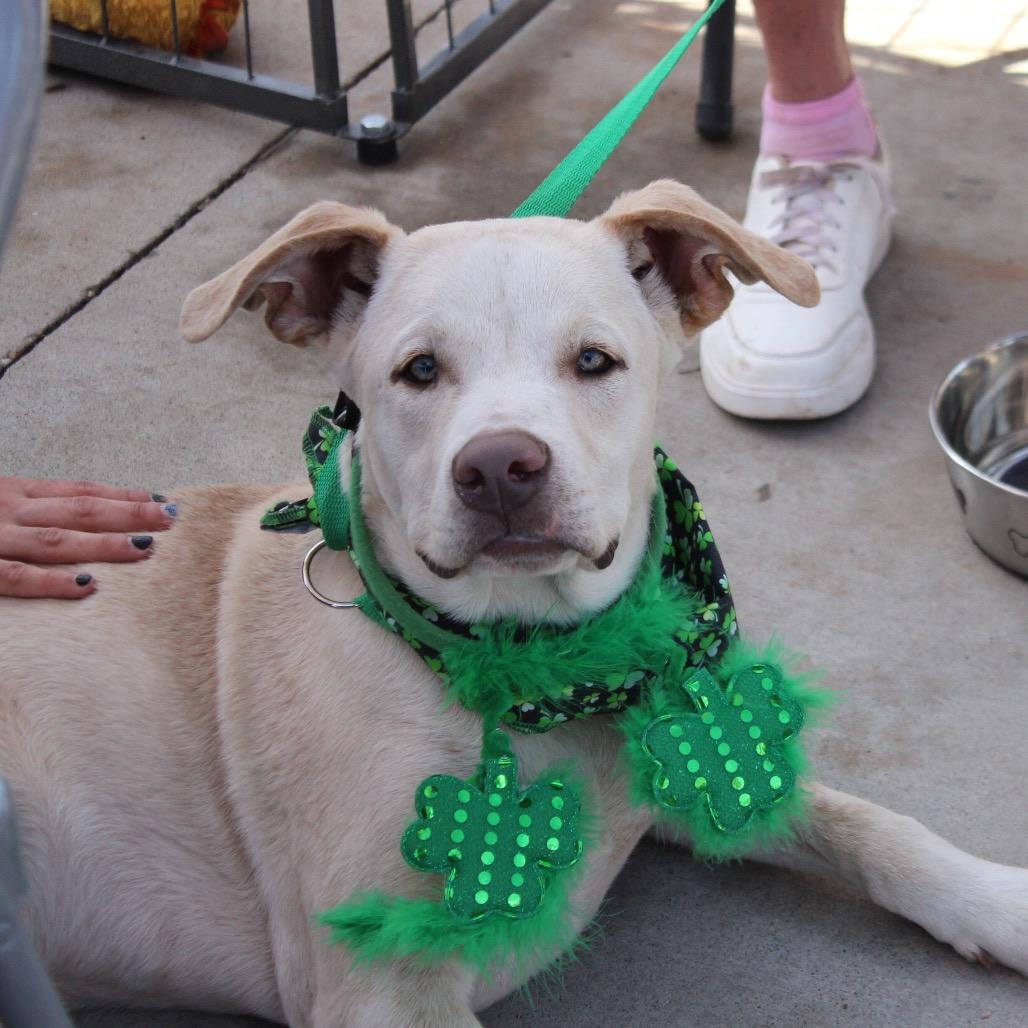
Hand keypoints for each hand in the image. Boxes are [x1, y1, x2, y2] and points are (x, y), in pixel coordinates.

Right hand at [0, 477, 176, 598]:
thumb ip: (33, 512)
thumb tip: (84, 522)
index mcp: (16, 493)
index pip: (80, 493)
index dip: (123, 497)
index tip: (161, 502)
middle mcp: (10, 511)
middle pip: (79, 511)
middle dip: (129, 514)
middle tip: (171, 518)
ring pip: (56, 541)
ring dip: (104, 544)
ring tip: (145, 549)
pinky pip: (17, 577)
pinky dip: (52, 581)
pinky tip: (89, 586)